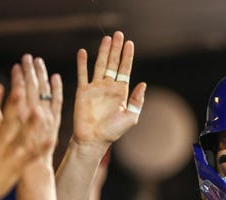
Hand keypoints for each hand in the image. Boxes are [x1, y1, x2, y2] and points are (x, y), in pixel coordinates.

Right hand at [0, 55, 62, 199]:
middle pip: (7, 121)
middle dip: (14, 104)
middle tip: (21, 88)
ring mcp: (9, 155)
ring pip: (22, 136)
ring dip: (31, 124)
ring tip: (41, 110)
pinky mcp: (19, 166)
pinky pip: (32, 155)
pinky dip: (42, 148)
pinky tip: (52, 139)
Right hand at [72, 31, 145, 150]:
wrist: (93, 139)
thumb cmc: (113, 131)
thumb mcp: (130, 117)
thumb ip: (137, 101)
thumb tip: (143, 84)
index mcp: (121, 92)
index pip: (124, 70)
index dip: (127, 57)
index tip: (130, 43)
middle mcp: (108, 87)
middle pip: (112, 63)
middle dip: (116, 49)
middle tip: (118, 34)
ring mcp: (95, 88)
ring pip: (99, 65)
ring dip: (102, 51)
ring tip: (106, 38)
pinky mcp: (82, 91)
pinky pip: (82, 74)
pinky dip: (82, 63)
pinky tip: (83, 52)